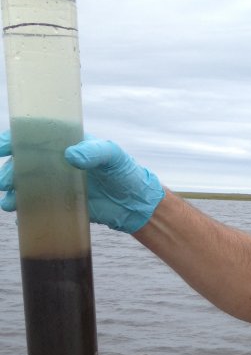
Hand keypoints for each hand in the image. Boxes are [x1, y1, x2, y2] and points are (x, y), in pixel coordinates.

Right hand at [0, 130, 164, 231]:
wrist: (135, 204)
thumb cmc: (124, 172)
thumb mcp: (112, 156)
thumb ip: (94, 152)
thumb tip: (70, 155)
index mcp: (65, 143)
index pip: (33, 137)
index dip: (13, 139)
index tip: (2, 147)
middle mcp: (56, 163)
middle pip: (24, 164)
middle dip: (9, 172)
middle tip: (3, 182)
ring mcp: (57, 185)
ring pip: (27, 187)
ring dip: (14, 194)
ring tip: (9, 203)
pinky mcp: (61, 205)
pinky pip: (39, 207)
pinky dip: (27, 213)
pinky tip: (20, 218)